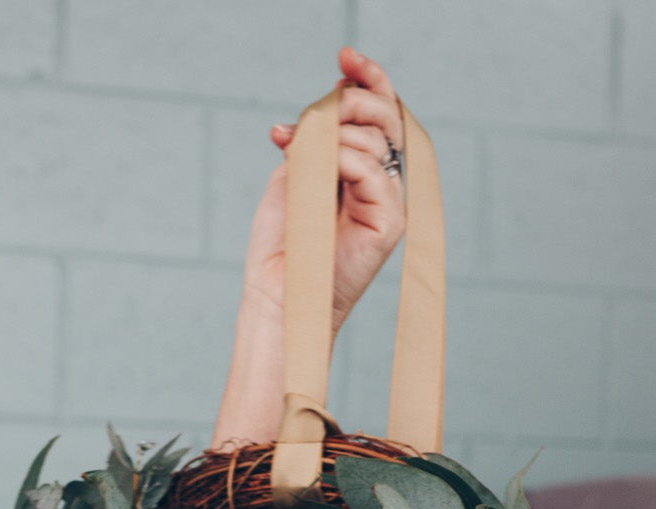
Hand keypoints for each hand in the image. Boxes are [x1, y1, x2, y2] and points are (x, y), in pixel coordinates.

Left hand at [240, 46, 406, 335]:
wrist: (276, 293)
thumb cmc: (282, 243)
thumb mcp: (296, 171)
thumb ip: (319, 134)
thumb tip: (339, 88)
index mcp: (363, 168)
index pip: (379, 111)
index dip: (368, 78)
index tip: (344, 56)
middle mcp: (383, 182)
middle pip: (385, 116)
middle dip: (352, 101)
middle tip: (321, 109)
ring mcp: (390, 201)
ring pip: (375, 139)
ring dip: (333, 138)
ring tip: (302, 161)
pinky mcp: (391, 221)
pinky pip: (372, 169)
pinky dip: (341, 163)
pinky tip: (320, 177)